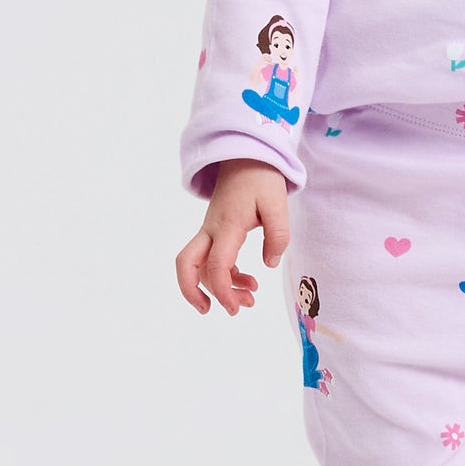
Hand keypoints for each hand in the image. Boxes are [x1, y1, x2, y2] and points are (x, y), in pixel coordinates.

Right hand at [175, 158, 291, 314]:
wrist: (246, 155)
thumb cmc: (261, 178)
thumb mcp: (278, 204)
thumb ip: (277, 235)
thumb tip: (269, 263)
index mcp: (227, 225)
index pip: (215, 264)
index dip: (222, 290)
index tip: (235, 307)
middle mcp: (212, 229)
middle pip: (186, 263)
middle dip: (191, 291)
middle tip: (210, 310)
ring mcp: (211, 230)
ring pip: (200, 265)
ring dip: (218, 286)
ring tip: (248, 300)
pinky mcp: (216, 230)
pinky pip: (211, 258)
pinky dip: (226, 275)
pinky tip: (248, 282)